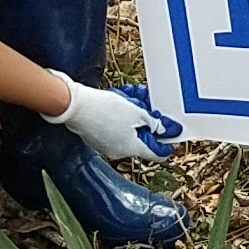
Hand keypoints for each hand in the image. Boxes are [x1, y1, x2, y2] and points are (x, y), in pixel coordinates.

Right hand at [40, 70, 181, 160]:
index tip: (174, 131)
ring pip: (129, 128)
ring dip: (136, 113)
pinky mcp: (97, 136)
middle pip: (143, 137)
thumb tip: (164, 129)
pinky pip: (116, 126)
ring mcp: (106, 144)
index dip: (168, 141)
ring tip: (136, 96)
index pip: (158, 153)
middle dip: (149, 119)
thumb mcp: (138, 113)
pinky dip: (123, 114)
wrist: (75, 105)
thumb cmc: (105, 109)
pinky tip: (123, 99)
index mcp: (132, 149)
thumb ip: (154, 123)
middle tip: (152, 105)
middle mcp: (119, 151)